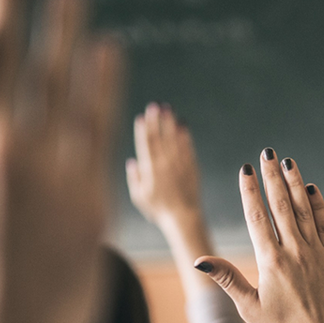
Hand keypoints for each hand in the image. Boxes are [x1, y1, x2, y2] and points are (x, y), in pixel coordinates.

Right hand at [126, 102, 202, 226]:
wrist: (183, 218)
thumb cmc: (158, 209)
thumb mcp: (139, 197)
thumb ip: (134, 178)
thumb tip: (132, 161)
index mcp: (150, 171)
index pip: (145, 145)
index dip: (143, 130)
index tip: (141, 116)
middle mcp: (164, 165)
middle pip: (159, 138)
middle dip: (156, 120)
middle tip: (155, 105)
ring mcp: (179, 165)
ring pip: (174, 140)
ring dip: (170, 123)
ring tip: (169, 108)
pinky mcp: (191, 168)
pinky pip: (188, 148)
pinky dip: (185, 136)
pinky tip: (183, 124)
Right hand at [195, 151, 323, 322]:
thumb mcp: (249, 307)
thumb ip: (227, 279)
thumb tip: (199, 260)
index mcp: (271, 262)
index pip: (257, 217)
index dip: (250, 190)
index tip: (245, 169)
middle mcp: (295, 252)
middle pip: (281, 205)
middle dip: (272, 176)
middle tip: (266, 153)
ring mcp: (316, 253)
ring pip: (304, 210)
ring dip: (295, 183)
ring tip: (288, 162)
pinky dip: (318, 204)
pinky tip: (311, 188)